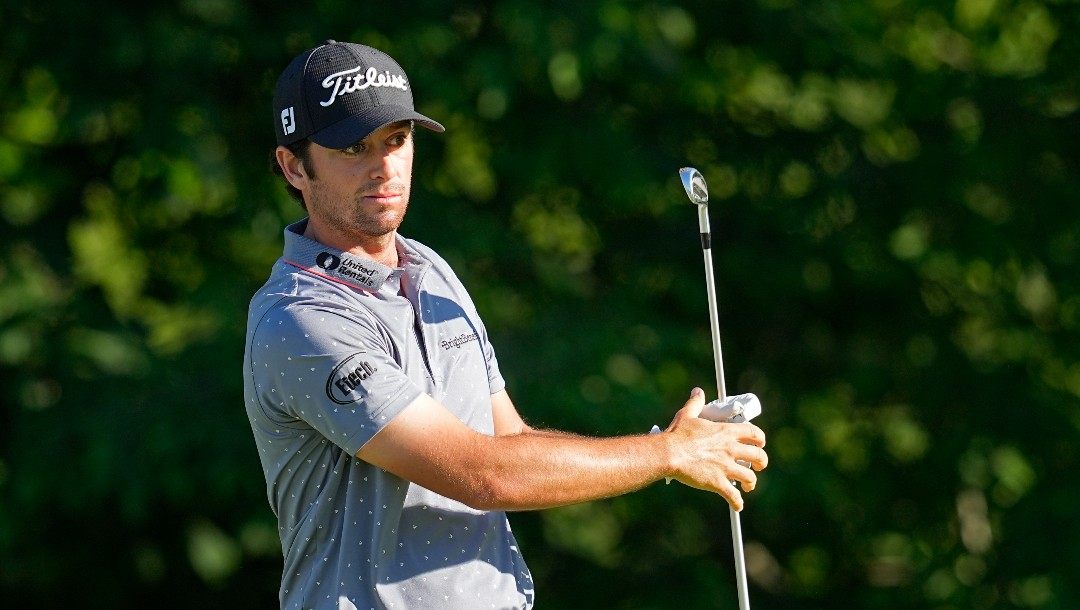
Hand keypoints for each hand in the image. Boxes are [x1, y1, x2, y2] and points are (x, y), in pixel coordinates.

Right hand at [664, 388, 768, 510]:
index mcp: (726, 432)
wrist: (669, 454)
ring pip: (750, 478)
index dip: (760, 439)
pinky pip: (734, 496)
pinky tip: (737, 505)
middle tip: (758, 466)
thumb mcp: (687, 415)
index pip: (754, 434)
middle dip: (762, 462)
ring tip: (747, 486)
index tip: (759, 444)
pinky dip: (737, 502)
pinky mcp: (718, 482)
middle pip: (759, 456)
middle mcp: (731, 449)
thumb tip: (697, 391)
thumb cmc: (677, 434)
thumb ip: (695, 403)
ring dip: (750, 483)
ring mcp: (726, 467)